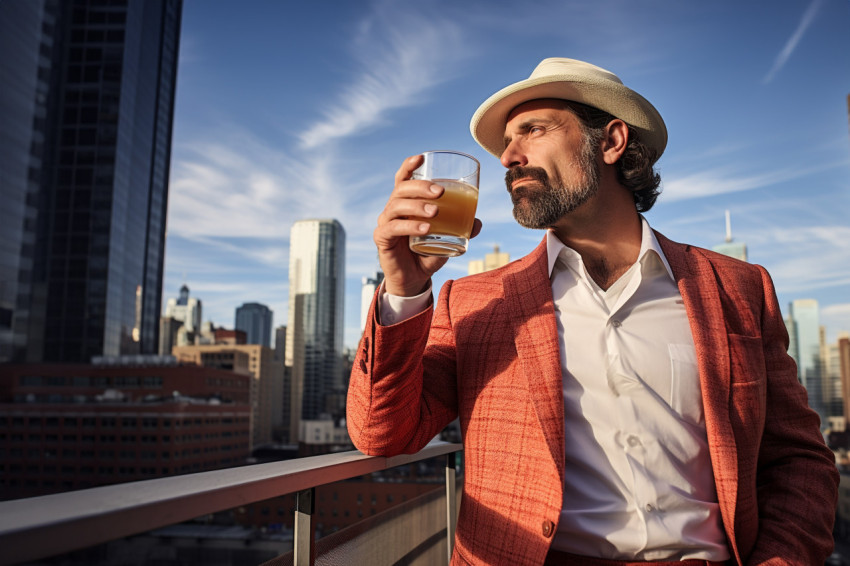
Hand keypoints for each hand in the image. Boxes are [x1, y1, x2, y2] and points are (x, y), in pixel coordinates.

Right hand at [374, 155, 481, 296]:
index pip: (403, 179)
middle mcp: (393, 209)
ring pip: (396, 205)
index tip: (421, 158)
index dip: (409, 166)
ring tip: (435, 212)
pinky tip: (425, 229)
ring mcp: (385, 223)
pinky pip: (393, 228)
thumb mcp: (448, 240)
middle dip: (421, 186)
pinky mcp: (382, 239)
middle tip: (441, 192)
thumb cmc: (428, 254)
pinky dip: (409, 226)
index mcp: (406, 203)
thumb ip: (463, 229)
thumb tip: (478, 222)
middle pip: (401, 189)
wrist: (414, 279)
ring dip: (417, 206)